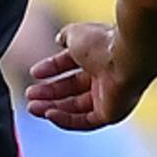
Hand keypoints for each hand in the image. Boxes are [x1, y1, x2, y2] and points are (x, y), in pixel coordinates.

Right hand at [22, 21, 137, 130]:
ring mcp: (110, 98)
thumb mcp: (76, 34)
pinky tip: (49, 114)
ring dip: (53, 108)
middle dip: (49, 93)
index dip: (51, 69)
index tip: (33, 72)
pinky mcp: (112, 114)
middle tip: (29, 95)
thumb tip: (58, 40)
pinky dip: (66, 119)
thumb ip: (66, 36)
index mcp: (99, 56)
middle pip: (72, 90)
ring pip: (76, 108)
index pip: (71, 66)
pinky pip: (85, 121)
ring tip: (32, 107)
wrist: (127, 57)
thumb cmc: (104, 43)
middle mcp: (106, 78)